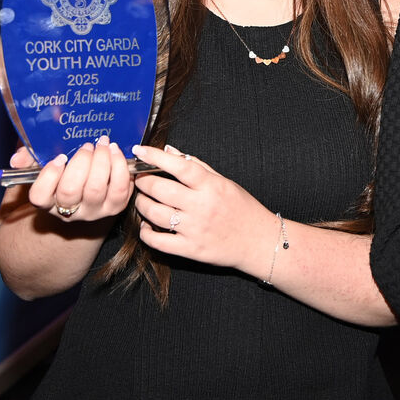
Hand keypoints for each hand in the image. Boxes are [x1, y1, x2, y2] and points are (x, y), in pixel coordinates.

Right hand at [21, 136, 132, 221]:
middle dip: (80, 162)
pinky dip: (120, 167)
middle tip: (88, 145)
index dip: (48, 176)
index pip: (39, 196)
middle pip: (70, 191)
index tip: (59, 157)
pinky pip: (121, 189)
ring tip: (104, 144)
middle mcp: (69, 212)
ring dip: (102, 161)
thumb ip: (27, 158)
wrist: (87, 197)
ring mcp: (93, 211)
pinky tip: (115, 152)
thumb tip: (17, 158)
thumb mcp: (42, 167)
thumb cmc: (62, 175)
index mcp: (48, 201)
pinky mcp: (116, 207)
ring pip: (96, 189)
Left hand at [131, 144, 271, 273]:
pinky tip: (147, 225)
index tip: (140, 150)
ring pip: (154, 213)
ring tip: (142, 200)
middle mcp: (202, 206)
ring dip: (142, 204)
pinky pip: (157, 241)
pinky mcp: (190, 249)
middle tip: (140, 179)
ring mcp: (195, 229)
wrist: (258, 241)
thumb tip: (171, 151)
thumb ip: (198, 166)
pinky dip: (145, 232)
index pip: (179, 166)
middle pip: (160, 189)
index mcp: (212, 186)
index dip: (156, 156)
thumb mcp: (225, 182)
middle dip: (143, 181)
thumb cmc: (243, 209)